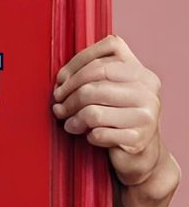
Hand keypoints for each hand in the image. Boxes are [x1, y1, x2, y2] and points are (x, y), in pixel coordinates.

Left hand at [52, 34, 178, 206]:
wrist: (140, 153)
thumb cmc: (117, 116)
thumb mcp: (111, 88)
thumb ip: (93, 73)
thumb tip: (60, 79)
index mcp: (141, 73)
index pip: (106, 53)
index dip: (76, 64)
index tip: (60, 80)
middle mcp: (148, 91)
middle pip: (94, 84)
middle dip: (68, 95)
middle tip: (58, 105)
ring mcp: (146, 116)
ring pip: (92, 111)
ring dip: (72, 118)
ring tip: (69, 123)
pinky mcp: (139, 139)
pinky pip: (98, 134)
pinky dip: (87, 135)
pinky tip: (88, 136)